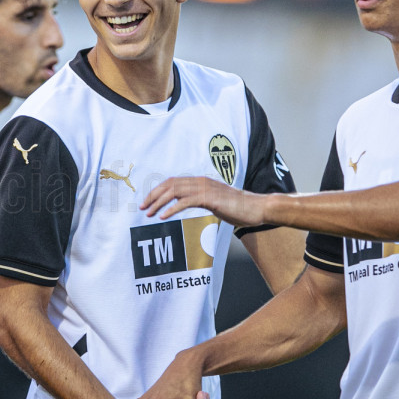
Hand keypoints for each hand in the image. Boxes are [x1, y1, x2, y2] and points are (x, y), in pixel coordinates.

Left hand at [142, 177, 263, 226]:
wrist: (256, 208)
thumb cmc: (237, 208)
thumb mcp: (214, 202)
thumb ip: (200, 200)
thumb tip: (186, 205)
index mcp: (200, 181)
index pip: (172, 182)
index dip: (157, 190)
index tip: (147, 202)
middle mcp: (200, 181)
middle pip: (169, 184)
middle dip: (153, 196)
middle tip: (142, 207)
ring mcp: (205, 188)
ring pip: (174, 191)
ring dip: (158, 202)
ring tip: (149, 213)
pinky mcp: (209, 198)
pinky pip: (185, 201)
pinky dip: (172, 208)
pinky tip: (163, 216)